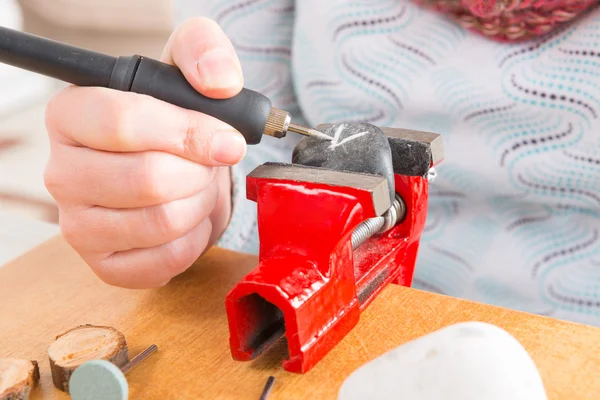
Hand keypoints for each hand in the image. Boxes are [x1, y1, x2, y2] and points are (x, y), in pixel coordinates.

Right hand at [43, 17, 245, 288]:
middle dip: (200, 172)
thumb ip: (205, 52)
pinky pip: (166, 260)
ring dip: (200, 203)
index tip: (227, 140)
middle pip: (147, 179)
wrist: (175, 164)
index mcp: (72, 115)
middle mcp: (64, 172)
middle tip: (208, 164)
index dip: (187, 133)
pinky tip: (190, 217)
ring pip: (161, 222)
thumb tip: (219, 83)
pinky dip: (195, 239)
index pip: (122, 123)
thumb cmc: (175, 116)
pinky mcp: (105, 264)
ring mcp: (78, 224)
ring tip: (198, 187)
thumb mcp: (189, 64)